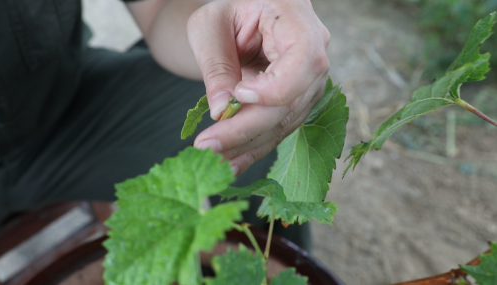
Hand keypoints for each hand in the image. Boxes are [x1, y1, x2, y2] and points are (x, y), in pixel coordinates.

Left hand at [188, 0, 329, 174]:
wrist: (240, 16)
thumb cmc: (226, 11)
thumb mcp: (210, 27)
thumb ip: (217, 66)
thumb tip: (222, 111)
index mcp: (296, 18)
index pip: (304, 59)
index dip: (276, 87)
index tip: (239, 97)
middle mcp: (312, 51)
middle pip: (291, 101)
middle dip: (247, 128)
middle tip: (208, 147)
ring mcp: (307, 80)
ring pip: (284, 122)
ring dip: (247, 145)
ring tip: (212, 160)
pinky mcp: (295, 100)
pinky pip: (277, 128)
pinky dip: (252, 147)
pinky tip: (230, 164)